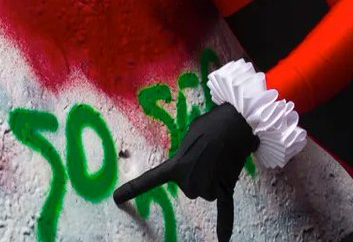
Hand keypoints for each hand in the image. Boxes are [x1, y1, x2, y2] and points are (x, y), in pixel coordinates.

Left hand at [114, 104, 256, 240]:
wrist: (235, 122)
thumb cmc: (211, 124)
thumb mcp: (189, 136)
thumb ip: (187, 155)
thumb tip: (199, 162)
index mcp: (176, 166)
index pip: (150, 179)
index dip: (133, 189)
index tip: (117, 198)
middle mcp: (188, 181)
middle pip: (191, 188)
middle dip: (200, 173)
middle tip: (209, 154)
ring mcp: (207, 186)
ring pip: (209, 192)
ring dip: (215, 178)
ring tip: (221, 158)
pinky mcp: (225, 188)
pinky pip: (224, 211)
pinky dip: (224, 226)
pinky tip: (223, 241)